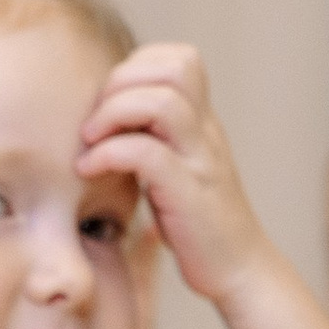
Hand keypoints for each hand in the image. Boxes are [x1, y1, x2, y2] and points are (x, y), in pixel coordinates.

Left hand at [78, 45, 269, 305]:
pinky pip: (147, 154)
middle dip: (121, 83)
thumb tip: (102, 116)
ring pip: (162, 102)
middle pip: (174, 67)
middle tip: (94, 123)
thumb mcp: (176, 167)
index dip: (136, 66)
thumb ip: (153, 137)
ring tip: (90, 143)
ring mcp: (201, 161)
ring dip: (112, 114)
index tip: (109, 103)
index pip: (180, 58)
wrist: (238, 270)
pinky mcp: (189, 195)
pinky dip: (109, 154)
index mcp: (202, 122)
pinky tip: (90, 171)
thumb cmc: (196, 224)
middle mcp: (206, 133)